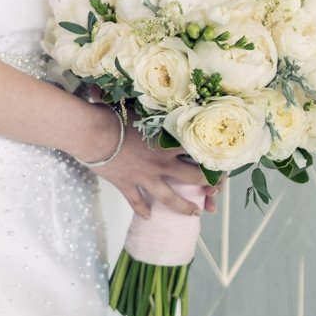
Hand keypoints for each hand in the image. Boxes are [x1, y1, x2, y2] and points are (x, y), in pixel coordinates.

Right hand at [77, 85, 219, 220]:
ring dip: (183, 206)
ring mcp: (144, 177)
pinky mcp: (127, 185)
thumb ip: (154, 110)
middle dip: (208, 185)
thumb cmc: (115, 116)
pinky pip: (137, 201)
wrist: (92, 133)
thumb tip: (161, 98)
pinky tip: (149, 217)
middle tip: (215, 190)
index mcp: (168, 143)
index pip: (199, 152)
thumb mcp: (140, 108)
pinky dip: (142, 210)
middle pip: (193, 178)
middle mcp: (161, 163)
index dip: (214, 157)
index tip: (222, 160)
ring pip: (169, 198)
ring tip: (195, 213)